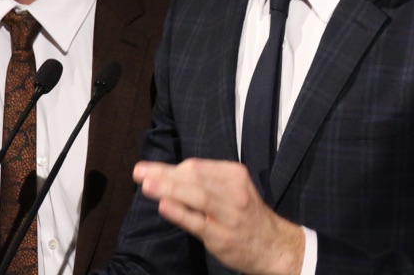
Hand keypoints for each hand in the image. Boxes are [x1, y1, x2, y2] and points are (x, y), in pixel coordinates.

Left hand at [134, 158, 304, 274]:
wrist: (274, 246)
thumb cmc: (246, 217)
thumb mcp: (232, 190)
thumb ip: (204, 183)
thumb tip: (165, 175)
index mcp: (234, 174)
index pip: (196, 167)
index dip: (169, 168)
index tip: (147, 168)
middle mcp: (234, 191)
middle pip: (194, 177)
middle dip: (164, 174)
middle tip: (139, 172)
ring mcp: (230, 213)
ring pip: (196, 196)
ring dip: (169, 188)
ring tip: (147, 184)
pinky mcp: (223, 236)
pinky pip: (198, 222)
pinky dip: (180, 212)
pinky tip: (164, 205)